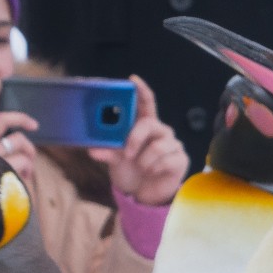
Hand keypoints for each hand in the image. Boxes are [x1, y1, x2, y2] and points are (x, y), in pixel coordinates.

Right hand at [0, 105, 38, 185]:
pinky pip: (23, 160)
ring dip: (28, 151)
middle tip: (33, 125)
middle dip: (21, 118)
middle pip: (2, 119)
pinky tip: (24, 177)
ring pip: (18, 140)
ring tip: (27, 166)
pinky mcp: (0, 168)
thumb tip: (13, 137)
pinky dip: (27, 168)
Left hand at [90, 75, 187, 205]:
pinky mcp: (181, 159)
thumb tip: (92, 150)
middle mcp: (160, 131)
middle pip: (149, 124)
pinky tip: (152, 173)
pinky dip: (154, 170)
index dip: (141, 90)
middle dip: (135, 139)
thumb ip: (106, 151)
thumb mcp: (115, 160)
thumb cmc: (131, 170)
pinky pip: (166, 161)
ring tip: (141, 168)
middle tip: (127, 154)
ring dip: (144, 161)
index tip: (133, 79)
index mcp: (144, 125)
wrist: (144, 193)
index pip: (146, 102)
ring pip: (157, 147)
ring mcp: (173, 144)